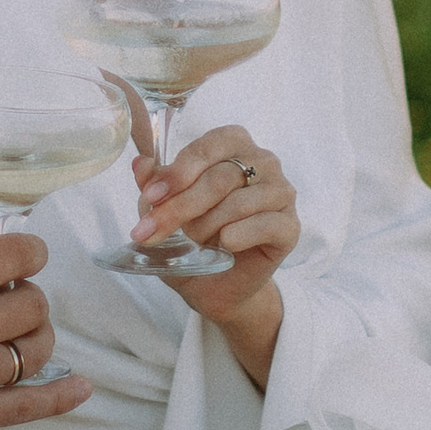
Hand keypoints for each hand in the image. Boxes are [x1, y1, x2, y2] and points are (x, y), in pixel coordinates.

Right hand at [0, 235, 87, 429]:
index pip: (19, 255)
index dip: (27, 252)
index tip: (22, 255)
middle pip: (33, 306)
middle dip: (24, 296)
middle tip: (3, 297)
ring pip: (34, 353)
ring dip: (32, 336)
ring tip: (16, 332)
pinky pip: (26, 409)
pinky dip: (60, 398)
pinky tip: (83, 388)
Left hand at [137, 134, 297, 381]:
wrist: (216, 285)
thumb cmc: (193, 238)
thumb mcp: (165, 210)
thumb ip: (154, 184)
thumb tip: (140, 164)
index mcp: (232, 144)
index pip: (207, 147)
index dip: (177, 172)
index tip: (151, 197)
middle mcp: (263, 161)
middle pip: (221, 178)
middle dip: (181, 207)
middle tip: (152, 232)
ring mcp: (281, 192)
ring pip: (239, 202)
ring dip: (207, 225)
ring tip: (194, 241)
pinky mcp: (290, 226)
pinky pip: (265, 225)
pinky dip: (237, 236)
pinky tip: (224, 246)